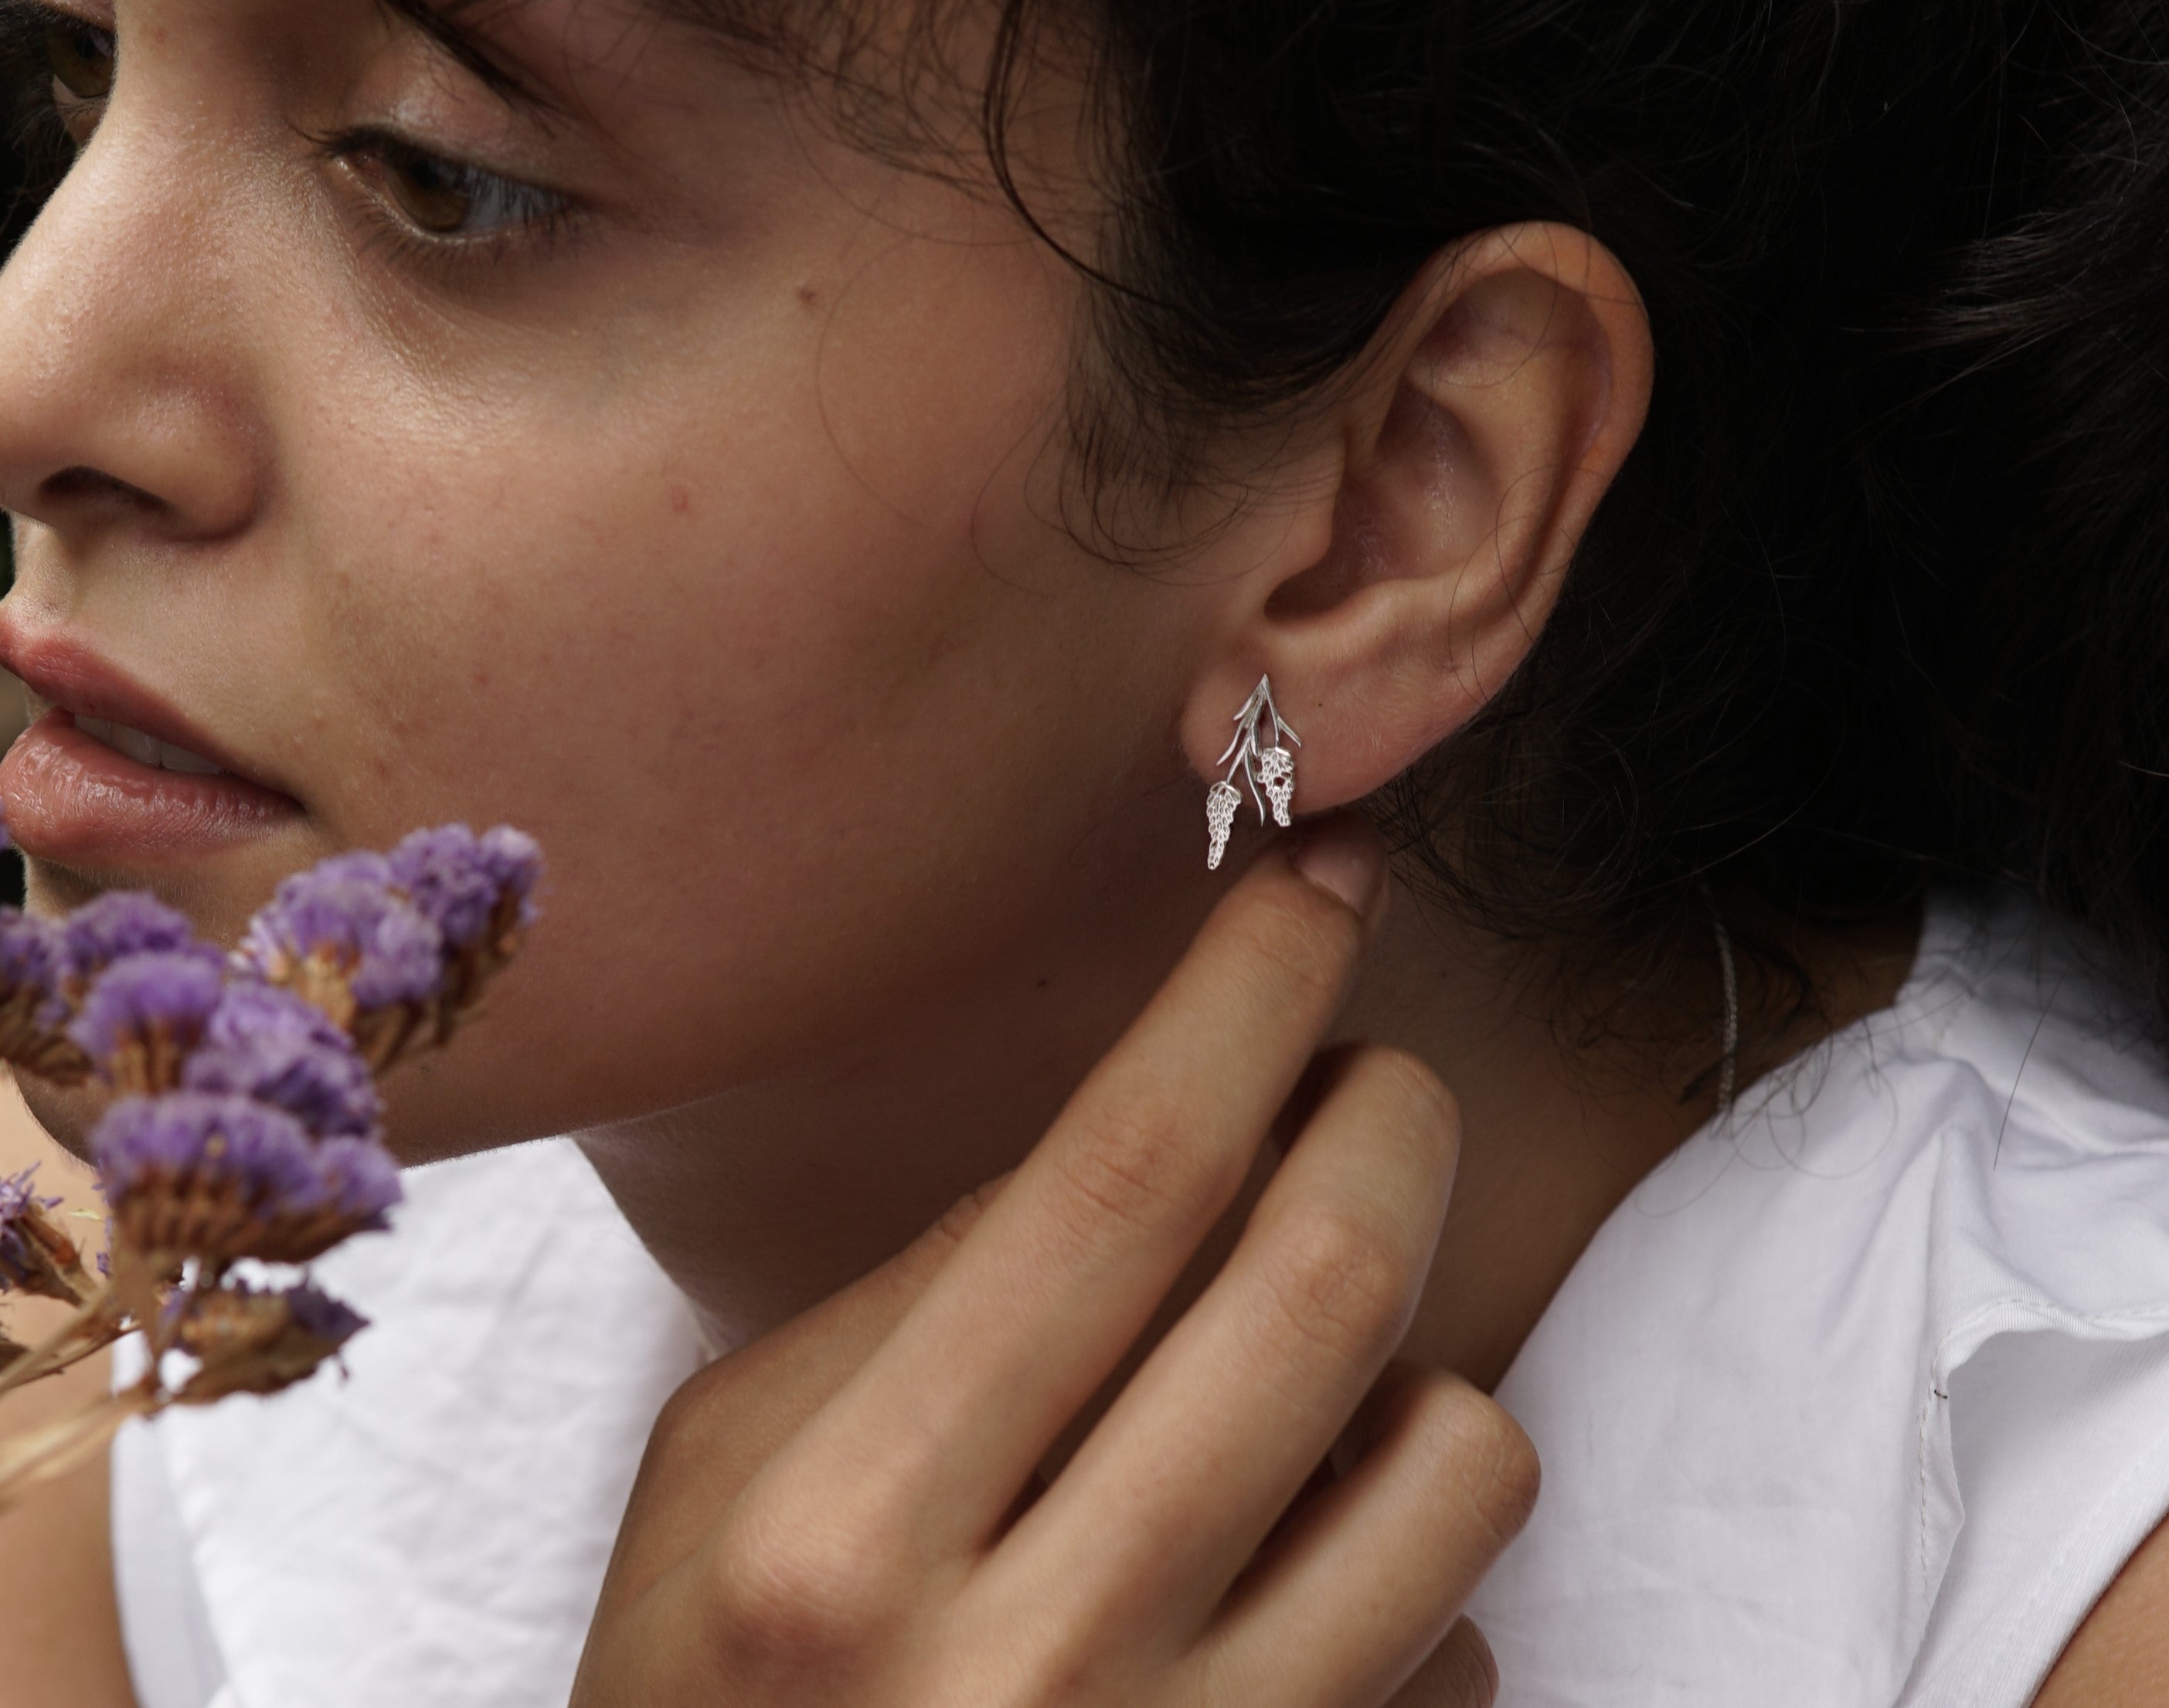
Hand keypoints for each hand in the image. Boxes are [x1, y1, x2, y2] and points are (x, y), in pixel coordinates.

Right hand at [571, 825, 1536, 1706]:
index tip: (1323, 879)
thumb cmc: (708, 1703)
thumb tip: (1152, 1136)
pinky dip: (1408, 1556)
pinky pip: (1466, 1645)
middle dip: (1393, 1115)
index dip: (1248, 996)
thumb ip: (920, 1298)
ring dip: (1428, 1350)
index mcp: (844, 1531)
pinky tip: (1295, 1565)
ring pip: (1459, 1463)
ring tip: (1326, 1355)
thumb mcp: (722, 1473)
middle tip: (1376, 1071)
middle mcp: (1030, 1670)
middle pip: (1320, 1287)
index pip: (1118, 1179)